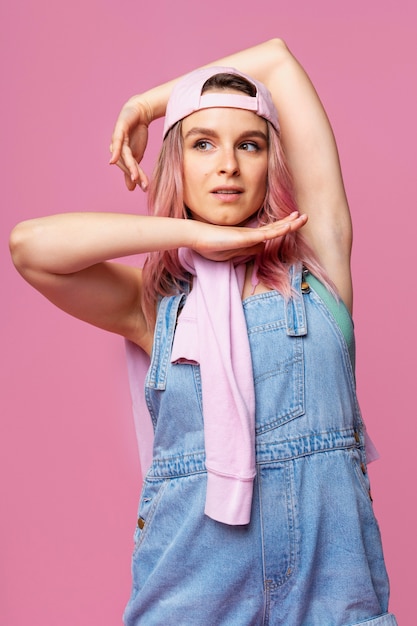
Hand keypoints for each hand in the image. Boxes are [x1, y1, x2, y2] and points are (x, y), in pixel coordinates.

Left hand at [109, 98, 151, 190]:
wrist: (141, 113)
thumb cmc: (137, 134)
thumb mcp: (138, 154)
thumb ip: (133, 169)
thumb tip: (131, 188)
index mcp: (121, 156)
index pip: (130, 169)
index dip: (137, 178)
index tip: (145, 188)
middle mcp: (116, 149)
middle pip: (127, 165)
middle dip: (136, 175)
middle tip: (144, 186)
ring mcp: (117, 140)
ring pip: (124, 157)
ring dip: (129, 167)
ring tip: (135, 178)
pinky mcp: (119, 130)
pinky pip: (117, 142)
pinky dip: (115, 151)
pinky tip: (112, 161)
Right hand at [191, 212, 307, 261]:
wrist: (196, 237)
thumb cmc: (210, 245)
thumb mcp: (232, 252)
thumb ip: (248, 250)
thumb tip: (263, 248)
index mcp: (248, 237)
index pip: (270, 233)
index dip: (283, 227)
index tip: (293, 222)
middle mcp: (251, 233)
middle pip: (275, 227)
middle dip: (291, 222)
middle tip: (303, 216)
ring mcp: (249, 234)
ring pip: (274, 229)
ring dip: (290, 224)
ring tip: (303, 218)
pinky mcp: (245, 236)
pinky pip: (265, 234)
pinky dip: (278, 230)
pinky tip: (289, 226)